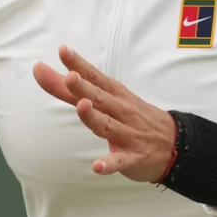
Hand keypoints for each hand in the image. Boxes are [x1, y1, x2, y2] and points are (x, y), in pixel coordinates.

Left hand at [32, 46, 177, 182]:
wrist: (175, 144)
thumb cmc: (133, 117)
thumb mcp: (108, 99)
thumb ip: (71, 89)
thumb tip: (40, 71)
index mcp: (115, 95)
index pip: (95, 77)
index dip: (79, 64)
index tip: (64, 51)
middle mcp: (121, 111)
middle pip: (100, 98)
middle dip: (84, 88)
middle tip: (70, 77)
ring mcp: (128, 135)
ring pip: (107, 126)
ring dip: (94, 117)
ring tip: (82, 107)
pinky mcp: (132, 158)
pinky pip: (119, 162)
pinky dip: (109, 164)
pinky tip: (97, 166)